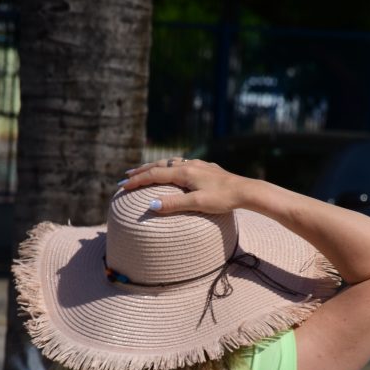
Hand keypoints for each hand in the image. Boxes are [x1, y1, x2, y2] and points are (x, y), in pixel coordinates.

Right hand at [118, 157, 249, 214]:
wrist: (247, 191)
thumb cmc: (223, 199)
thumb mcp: (197, 204)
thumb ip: (174, 204)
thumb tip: (151, 206)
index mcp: (184, 172)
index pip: (154, 175)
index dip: (137, 180)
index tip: (122, 186)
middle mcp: (189, 164)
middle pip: (159, 166)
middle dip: (141, 171)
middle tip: (126, 176)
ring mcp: (198, 165)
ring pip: (170, 163)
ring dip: (155, 167)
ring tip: (145, 171)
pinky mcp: (207, 168)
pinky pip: (182, 164)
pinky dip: (170, 167)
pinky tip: (174, 170)